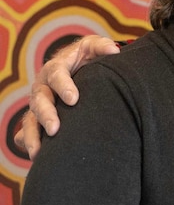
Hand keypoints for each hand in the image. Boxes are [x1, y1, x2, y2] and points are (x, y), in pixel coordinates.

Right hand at [14, 35, 119, 158]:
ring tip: (39, 153)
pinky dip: (29, 143)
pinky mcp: (37, 118)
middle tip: (55, 129)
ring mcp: (38, 104)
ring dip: (34, 135)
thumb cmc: (85, 56)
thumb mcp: (92, 47)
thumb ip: (102, 46)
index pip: (56, 75)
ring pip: (30, 120)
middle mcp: (42, 87)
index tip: (74, 99)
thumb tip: (114, 51)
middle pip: (40, 100)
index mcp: (55, 68)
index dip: (64, 86)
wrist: (75, 65)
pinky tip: (37, 157)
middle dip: (46, 115)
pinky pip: (28, 132)